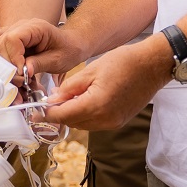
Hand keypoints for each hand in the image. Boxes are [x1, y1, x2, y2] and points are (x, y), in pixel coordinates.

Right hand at [0, 18, 81, 76]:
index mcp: (35, 27)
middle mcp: (21, 27)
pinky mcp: (10, 40)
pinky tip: (8, 72)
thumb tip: (23, 71)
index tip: (20, 72)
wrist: (71, 45)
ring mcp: (13, 32)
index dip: (13, 57)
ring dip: (0, 64)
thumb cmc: (67, 50)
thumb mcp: (58, 60)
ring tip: (14, 77)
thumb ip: (40, 64)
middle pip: (0, 43)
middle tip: (18, 80)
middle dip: (6, 65)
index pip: (13, 39)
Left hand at [40, 37, 171, 129]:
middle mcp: (105, 119)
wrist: (153, 65)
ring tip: (65, 98)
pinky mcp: (119, 121)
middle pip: (72, 123)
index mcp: (96, 105)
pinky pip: (95, 123)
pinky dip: (84, 115)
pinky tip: (82, 100)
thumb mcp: (91, 70)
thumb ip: (70, 88)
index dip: (46, 114)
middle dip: (58, 114)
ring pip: (83, 124)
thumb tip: (53, 100)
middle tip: (48, 100)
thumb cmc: (124, 62)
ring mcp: (113, 123)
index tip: (33, 111)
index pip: (63, 116)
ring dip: (71, 115)